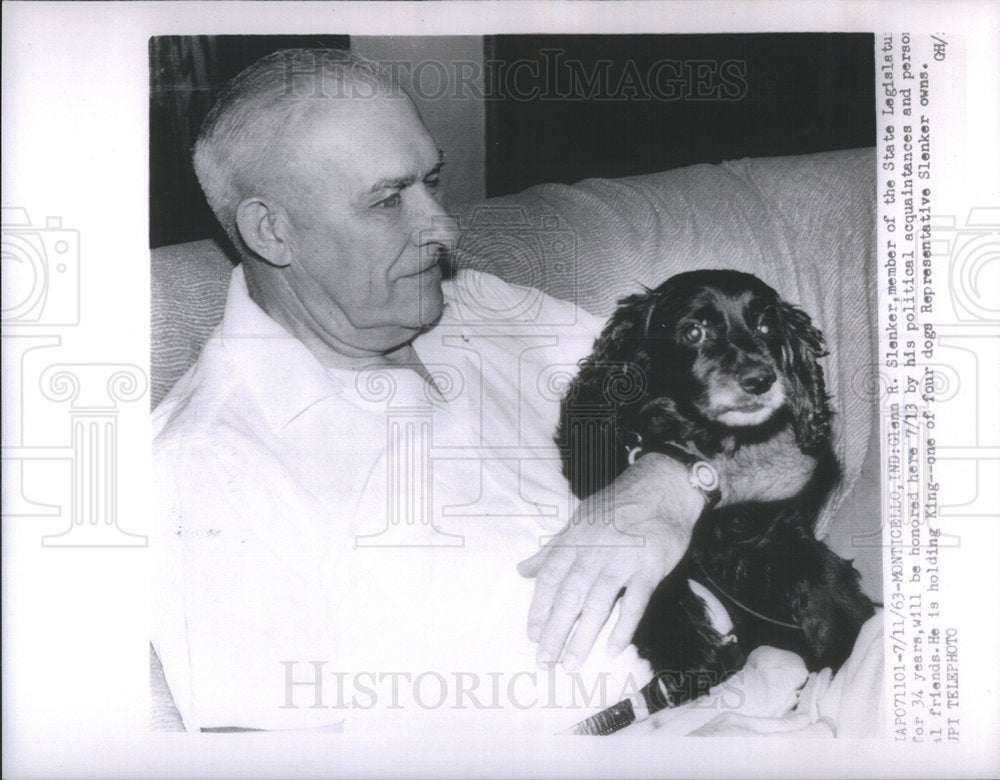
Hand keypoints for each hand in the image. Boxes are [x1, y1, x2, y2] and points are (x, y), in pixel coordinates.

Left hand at [517, 454, 703, 669]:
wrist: (662, 488)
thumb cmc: (618, 507)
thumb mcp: (578, 522)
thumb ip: (552, 550)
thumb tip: (523, 570)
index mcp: (574, 541)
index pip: (550, 579)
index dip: (539, 609)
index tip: (531, 635)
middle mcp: (594, 551)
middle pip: (569, 597)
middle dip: (554, 631)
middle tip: (545, 661)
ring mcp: (623, 560)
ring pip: (598, 604)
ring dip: (583, 636)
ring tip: (571, 662)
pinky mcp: (650, 567)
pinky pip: (634, 602)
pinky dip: (623, 627)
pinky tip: (613, 649)